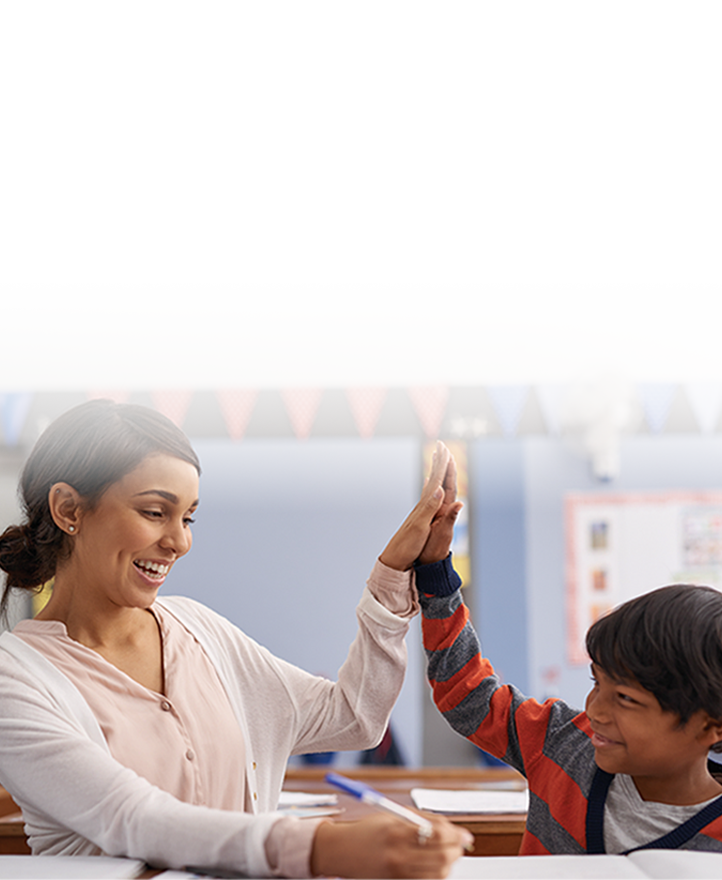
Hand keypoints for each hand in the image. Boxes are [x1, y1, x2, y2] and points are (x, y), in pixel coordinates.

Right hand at [310, 812, 472, 879]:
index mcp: (396, 832)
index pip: (437, 834)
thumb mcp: (392, 816)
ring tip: (448, 855)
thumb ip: (420, 819)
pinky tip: (436, 866)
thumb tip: (449, 826)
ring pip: (438, 874)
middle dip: (456, 850)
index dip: (456, 834)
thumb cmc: (367, 831)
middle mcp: (397, 855)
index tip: (465, 835)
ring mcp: (397, 873)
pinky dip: (436, 875)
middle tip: (461, 845)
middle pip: (441, 857)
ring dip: (449, 864)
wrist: (341, 851)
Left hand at [380, 441, 454, 571]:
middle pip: (434, 479)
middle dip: (439, 462)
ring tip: (436, 458)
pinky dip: (431, 487)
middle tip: (441, 444)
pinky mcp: (421, 517)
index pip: (437, 480)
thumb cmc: (408, 544)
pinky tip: (428, 484)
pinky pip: (428, 497)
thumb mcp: (421, 526)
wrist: (395, 558)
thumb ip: (431, 507)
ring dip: (436, 471)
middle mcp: (424, 505)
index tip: (445, 448)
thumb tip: (439, 489)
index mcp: (426, 505)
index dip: (442, 464)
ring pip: (431, 485)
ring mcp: (422, 510)